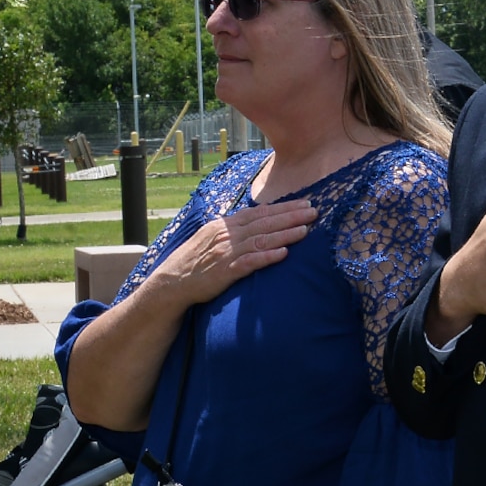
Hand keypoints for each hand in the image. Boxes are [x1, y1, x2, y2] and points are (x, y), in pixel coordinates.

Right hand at [150, 198, 314, 305]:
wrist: (172, 282)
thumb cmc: (195, 260)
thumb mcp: (213, 237)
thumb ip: (235, 229)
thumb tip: (258, 220)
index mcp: (225, 225)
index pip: (260, 212)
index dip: (284, 207)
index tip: (304, 203)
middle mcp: (227, 235)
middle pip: (265, 223)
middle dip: (291, 216)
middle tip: (314, 211)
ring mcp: (226, 252)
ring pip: (261, 240)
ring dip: (285, 234)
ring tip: (306, 230)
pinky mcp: (226, 271)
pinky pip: (250, 262)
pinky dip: (267, 256)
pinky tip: (283, 253)